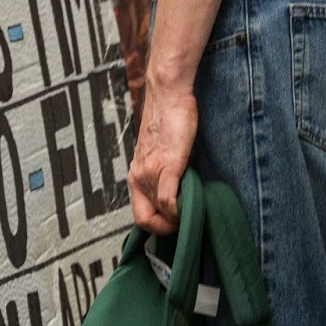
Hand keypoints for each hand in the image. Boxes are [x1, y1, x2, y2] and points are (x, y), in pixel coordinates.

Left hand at [127, 85, 198, 234]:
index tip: (173, 225)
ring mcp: (151, 171)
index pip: (139, 217)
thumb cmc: (168, 121)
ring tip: (189, 213)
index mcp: (136, 175)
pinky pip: (167, 199)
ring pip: (159, 212)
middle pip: (146, 220)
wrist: (168, 97)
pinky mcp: (168, 164)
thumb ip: (161, 174)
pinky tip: (187, 208)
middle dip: (166, 229)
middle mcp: (139, 176)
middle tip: (183, 224)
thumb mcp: (159, 153)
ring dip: (175, 219)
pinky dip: (177, 210)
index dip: (156, 228)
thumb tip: (174, 196)